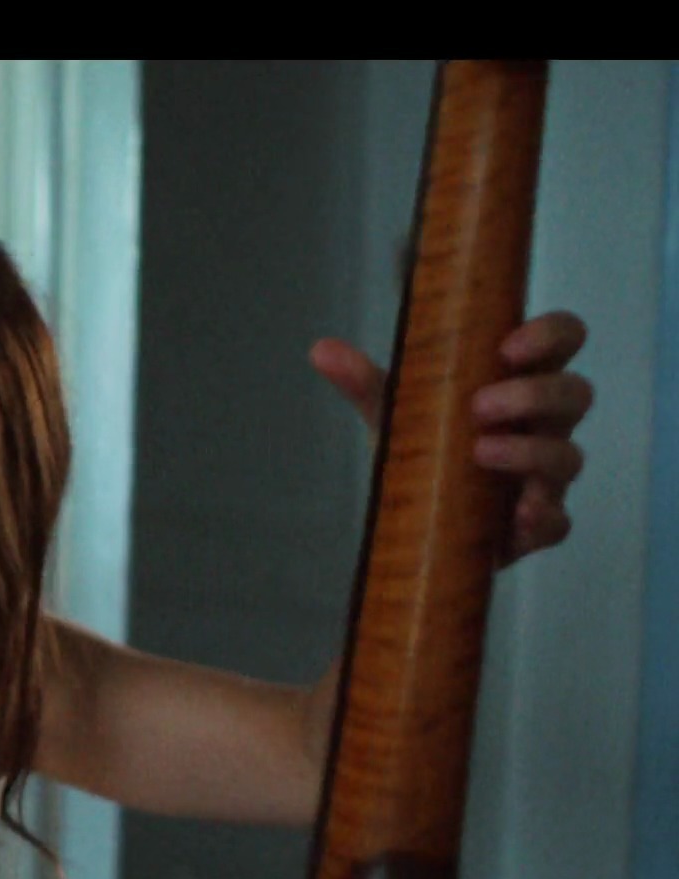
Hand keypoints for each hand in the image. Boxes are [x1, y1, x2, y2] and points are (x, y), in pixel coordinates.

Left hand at [310, 311, 592, 565]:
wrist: (412, 520)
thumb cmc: (422, 449)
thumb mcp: (393, 413)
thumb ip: (364, 383)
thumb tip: (321, 349)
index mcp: (518, 381)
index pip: (561, 341)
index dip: (550, 335)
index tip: (508, 348)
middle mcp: (543, 424)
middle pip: (576, 394)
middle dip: (535, 395)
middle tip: (479, 406)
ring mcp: (544, 475)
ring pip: (569, 456)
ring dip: (532, 452)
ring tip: (480, 452)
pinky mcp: (535, 525)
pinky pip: (558, 523)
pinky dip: (543, 518)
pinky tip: (517, 516)